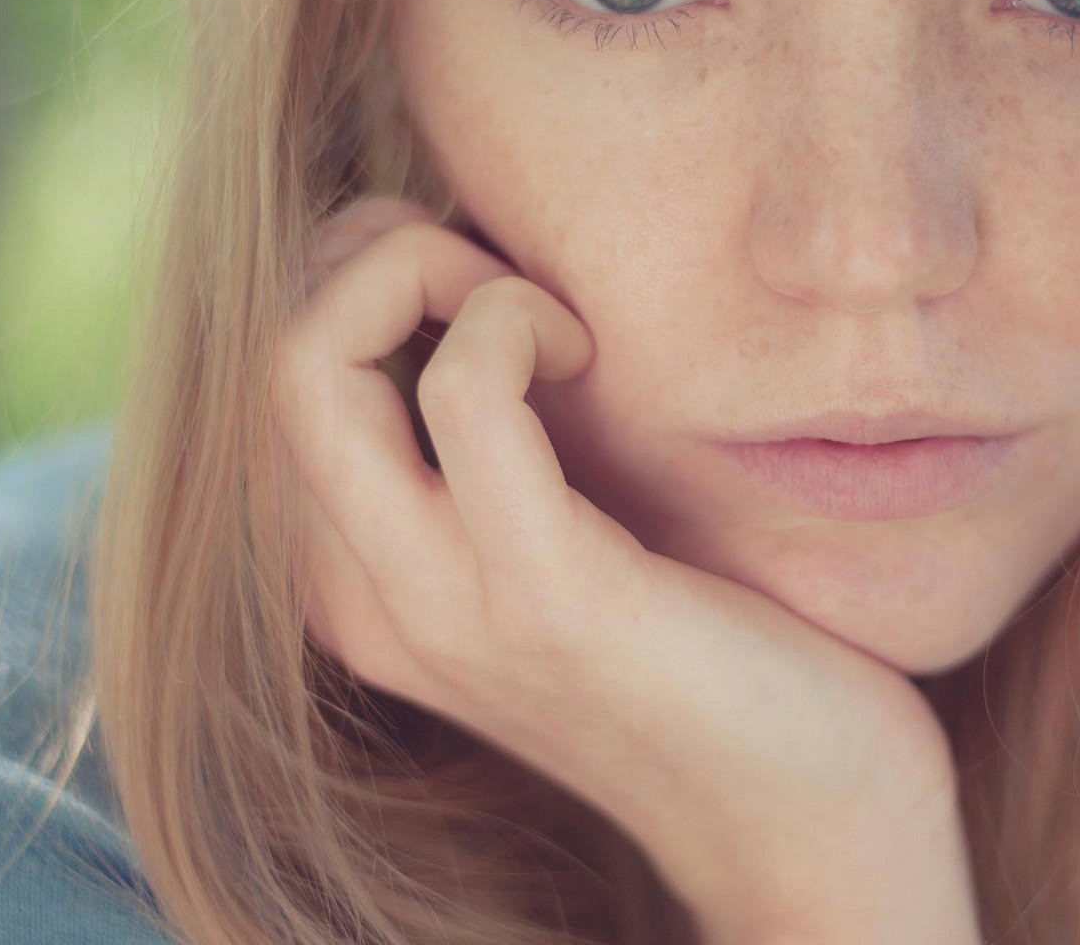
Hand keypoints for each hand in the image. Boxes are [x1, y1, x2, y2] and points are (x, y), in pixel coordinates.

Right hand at [270, 196, 982, 944]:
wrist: (810, 825)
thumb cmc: (710, 651)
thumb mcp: (560, 541)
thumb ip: (490, 452)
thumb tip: (473, 285)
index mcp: (352, 584)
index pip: (274, 372)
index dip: (363, 278)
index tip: (491, 289)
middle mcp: (360, 601)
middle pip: (269, 357)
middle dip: (375, 254)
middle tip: (507, 283)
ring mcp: (440, 606)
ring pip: (310, 363)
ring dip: (432, 271)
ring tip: (549, 319)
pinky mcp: (545, 598)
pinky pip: (462, 394)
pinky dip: (516, 322)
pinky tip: (590, 354)